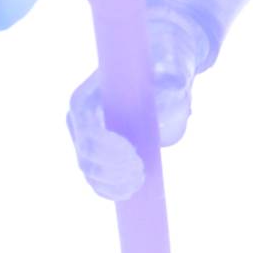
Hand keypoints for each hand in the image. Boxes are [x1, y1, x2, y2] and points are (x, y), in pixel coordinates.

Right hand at [64, 16, 200, 201]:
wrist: (163, 65)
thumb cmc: (165, 61)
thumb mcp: (172, 65)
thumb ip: (172, 81)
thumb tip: (170, 100)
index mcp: (87, 95)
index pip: (86, 128)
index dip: (106, 147)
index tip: (133, 155)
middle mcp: (80, 117)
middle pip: (86, 154)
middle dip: (111, 170)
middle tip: (141, 171)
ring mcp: (86, 137)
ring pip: (90, 170)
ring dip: (112, 183)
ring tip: (140, 180)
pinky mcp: (97, 151)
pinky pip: (97, 178)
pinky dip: (110, 189)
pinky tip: (130, 191)